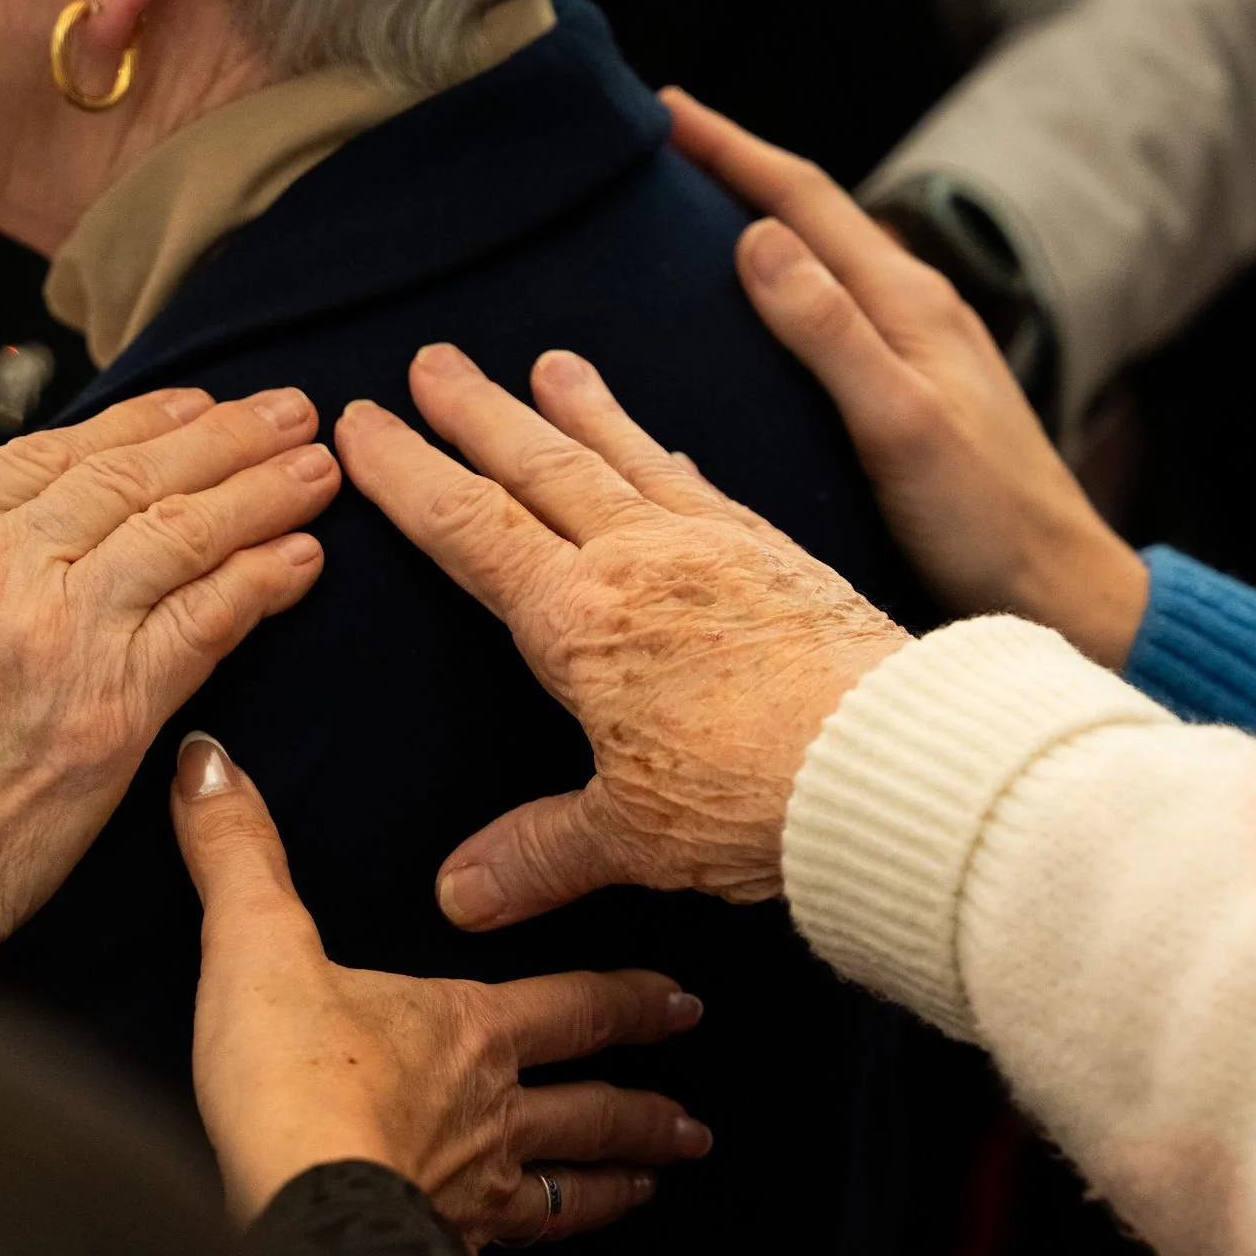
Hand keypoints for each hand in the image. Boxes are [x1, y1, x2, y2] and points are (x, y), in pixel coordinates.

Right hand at [0, 386, 339, 983]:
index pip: (45, 455)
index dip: (135, 425)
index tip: (190, 407)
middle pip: (127, 478)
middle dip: (220, 437)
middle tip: (285, 412)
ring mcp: (56, 635)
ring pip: (180, 535)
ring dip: (261, 493)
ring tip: (316, 464)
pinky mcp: (112, 711)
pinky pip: (206, 624)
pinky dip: (261, 583)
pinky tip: (304, 558)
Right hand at [172, 735, 708, 1255]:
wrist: (296, 1190)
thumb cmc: (289, 1070)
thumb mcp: (257, 939)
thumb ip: (238, 851)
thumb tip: (210, 756)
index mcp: (468, 1034)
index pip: (570, 1008)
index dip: (627, 1000)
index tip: (685, 1002)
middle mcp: (491, 1119)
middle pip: (586, 1111)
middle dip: (641, 1112)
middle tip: (694, 1123)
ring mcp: (473, 1201)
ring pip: (563, 1199)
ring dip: (610, 1193)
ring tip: (652, 1191)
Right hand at [335, 342, 907, 932]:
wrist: (892, 762)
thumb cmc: (754, 798)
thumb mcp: (628, 837)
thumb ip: (538, 854)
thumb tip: (460, 896)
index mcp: (578, 622)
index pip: (469, 528)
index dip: (408, 474)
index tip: (362, 423)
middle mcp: (639, 561)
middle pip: (538, 466)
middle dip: (476, 412)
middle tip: (432, 359)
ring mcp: (715, 547)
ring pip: (624, 457)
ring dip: (578, 408)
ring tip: (549, 364)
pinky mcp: (782, 557)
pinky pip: (706, 486)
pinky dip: (668, 457)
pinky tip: (664, 447)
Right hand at [667, 92, 1151, 667]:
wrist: (1060, 592)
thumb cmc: (985, 522)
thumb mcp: (899, 426)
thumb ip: (831, 333)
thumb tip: (758, 237)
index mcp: (911, 303)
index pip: (805, 200)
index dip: (731, 150)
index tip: (662, 112)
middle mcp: (918, 311)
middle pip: (815, 219)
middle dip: (738, 172)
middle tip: (660, 147)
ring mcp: (921, 352)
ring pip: (825, 265)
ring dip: (761, 228)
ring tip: (692, 217)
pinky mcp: (917, 395)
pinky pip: (835, 317)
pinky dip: (784, 293)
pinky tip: (753, 322)